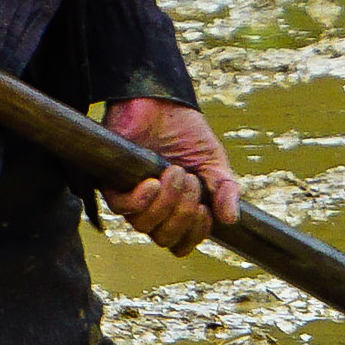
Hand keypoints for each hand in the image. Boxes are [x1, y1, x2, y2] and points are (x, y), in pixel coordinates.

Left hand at [103, 98, 239, 254]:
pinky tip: (152, 183)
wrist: (162, 101)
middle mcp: (153, 208)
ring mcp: (133, 196)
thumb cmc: (185, 131)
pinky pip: (122, 207)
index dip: (194, 234)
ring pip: (143, 225)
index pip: (181, 243)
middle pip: (164, 238)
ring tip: (175, 172)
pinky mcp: (112, 182)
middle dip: (183, 214)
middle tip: (190, 181)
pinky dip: (141, 200)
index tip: (205, 210)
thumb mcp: (213, 162)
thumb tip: (232, 219)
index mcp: (177, 208)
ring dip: (165, 203)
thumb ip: (224, 189)